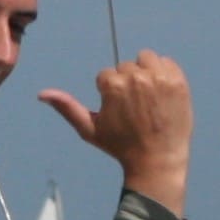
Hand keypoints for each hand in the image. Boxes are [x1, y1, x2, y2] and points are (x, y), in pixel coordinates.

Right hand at [37, 49, 190, 213]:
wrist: (157, 160)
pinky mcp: (177, 80)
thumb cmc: (121, 147)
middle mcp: (136, 77)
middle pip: (126, 66)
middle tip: (137, 109)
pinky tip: (163, 96)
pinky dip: (164, 74)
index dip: (111, 95)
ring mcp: (159, 77)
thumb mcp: (90, 130)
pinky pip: (167, 62)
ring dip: (146, 73)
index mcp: (112, 85)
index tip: (121, 114)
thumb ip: (67, 108)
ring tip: (150, 99)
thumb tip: (42, 94)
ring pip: (146, 58)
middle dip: (128, 84)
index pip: (107, 76)